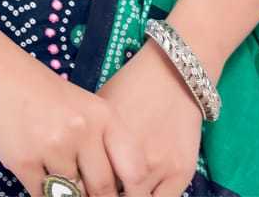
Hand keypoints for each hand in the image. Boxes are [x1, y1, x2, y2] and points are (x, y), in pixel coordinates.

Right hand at [0, 39, 134, 196]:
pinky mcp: (24, 161)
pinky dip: (44, 193)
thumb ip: (100, 144)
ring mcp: (53, 146)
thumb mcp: (82, 107)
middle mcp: (82, 130)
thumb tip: (113, 190)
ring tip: (60, 176)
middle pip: (103, 189)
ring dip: (69, 195)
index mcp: (103, 114)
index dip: (134, 193)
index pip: (134, 168)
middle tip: (89, 192)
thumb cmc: (41, 91)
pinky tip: (40, 176)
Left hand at [93, 37, 208, 196]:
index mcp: (105, 142)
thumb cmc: (132, 86)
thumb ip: (92, 141)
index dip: (87, 190)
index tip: (86, 188)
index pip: (91, 183)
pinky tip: (144, 190)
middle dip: (108, 195)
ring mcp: (157, 167)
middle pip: (113, 196)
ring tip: (124, 187)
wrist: (174, 73)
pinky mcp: (181, 172)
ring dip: (129, 196)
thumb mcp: (102, 108)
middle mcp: (130, 157)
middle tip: (106, 189)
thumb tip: (78, 167)